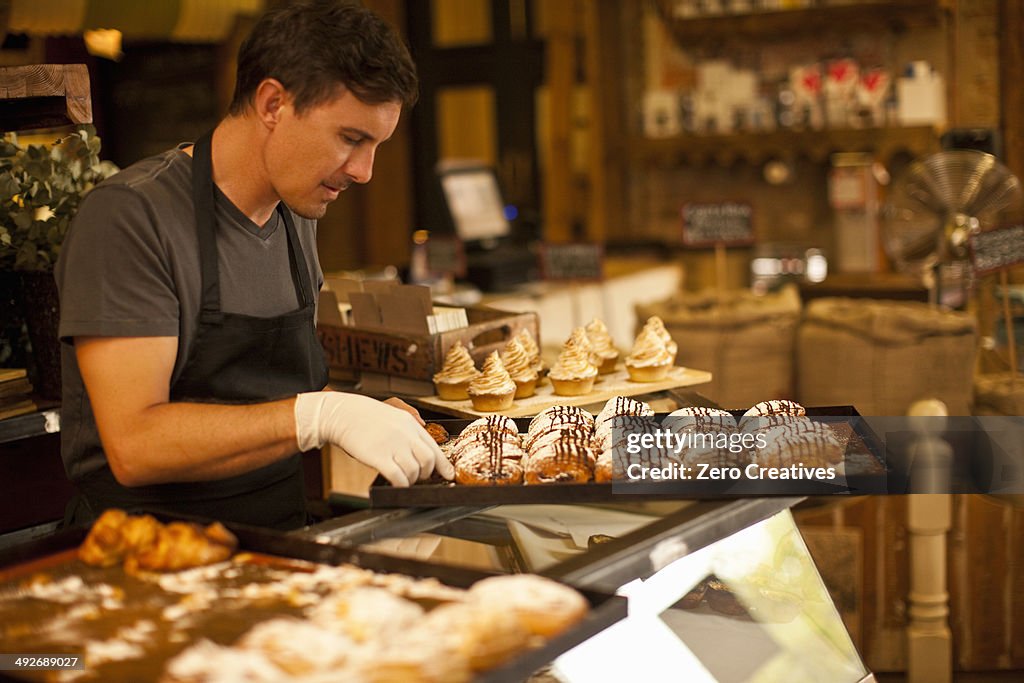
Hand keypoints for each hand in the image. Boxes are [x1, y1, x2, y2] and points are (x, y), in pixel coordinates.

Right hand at [294, 392, 453, 485]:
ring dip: (411, 480)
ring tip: (403, 478)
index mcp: (411, 424)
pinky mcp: (379, 457)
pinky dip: (401, 484)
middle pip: (428, 461)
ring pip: (415, 472)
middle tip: (418, 476)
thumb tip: (425, 427)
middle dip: (426, 473)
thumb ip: (411, 422)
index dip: (444, 465)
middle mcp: (405, 435)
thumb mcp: (394, 412)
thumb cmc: (365, 416)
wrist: (342, 414)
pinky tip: (396, 482)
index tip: (449, 474)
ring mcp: (393, 446)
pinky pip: (399, 477)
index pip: (435, 448)